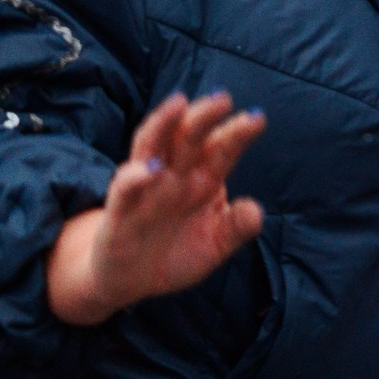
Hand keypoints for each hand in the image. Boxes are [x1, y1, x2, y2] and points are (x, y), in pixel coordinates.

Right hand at [47, 91, 266, 326]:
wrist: (131, 280)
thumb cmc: (178, 252)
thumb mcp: (215, 246)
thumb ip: (236, 229)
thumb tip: (256, 211)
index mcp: (204, 179)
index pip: (223, 149)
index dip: (238, 133)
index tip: (258, 118)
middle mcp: (175, 175)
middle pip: (189, 137)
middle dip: (204, 116)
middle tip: (221, 98)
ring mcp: (146, 188)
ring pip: (153, 146)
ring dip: (164, 124)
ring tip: (178, 104)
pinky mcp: (120, 208)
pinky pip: (126, 187)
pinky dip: (136, 175)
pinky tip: (152, 167)